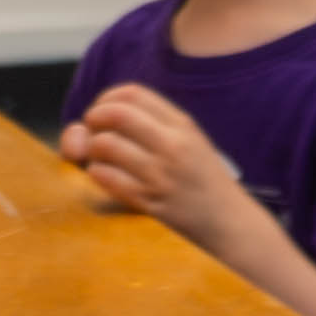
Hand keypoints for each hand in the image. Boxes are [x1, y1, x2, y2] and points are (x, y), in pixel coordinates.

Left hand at [60, 82, 252, 225]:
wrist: (228, 222)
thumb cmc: (201, 181)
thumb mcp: (187, 142)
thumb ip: (146, 126)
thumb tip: (86, 123)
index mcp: (182, 125)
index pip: (132, 93)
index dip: (106, 99)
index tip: (103, 114)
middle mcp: (173, 145)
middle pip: (116, 113)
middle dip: (94, 120)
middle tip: (94, 133)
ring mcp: (162, 174)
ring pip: (106, 145)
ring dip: (93, 150)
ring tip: (100, 158)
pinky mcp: (151, 202)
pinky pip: (107, 177)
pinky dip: (97, 173)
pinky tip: (105, 176)